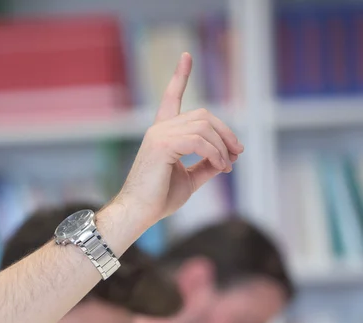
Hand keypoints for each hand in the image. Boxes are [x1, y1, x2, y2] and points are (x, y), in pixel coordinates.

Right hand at [116, 52, 243, 227]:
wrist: (139, 213)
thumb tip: (228, 157)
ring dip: (223, 147)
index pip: (171, 97)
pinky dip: (216, 153)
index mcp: (162, 132)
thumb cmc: (159, 199)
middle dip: (226, 132)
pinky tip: (221, 167)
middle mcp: (159, 128)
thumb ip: (206, 166)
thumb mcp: (189, 180)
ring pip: (204, 127)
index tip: (187, 56)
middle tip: (238, 154)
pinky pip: (199, 141)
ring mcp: (159, 134)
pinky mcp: (162, 145)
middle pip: (204, 115)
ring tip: (227, 166)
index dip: (180, 76)